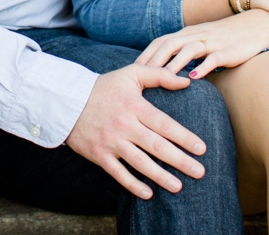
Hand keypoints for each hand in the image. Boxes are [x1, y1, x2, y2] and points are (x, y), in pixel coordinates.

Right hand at [66, 65, 207, 199]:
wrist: (67, 100)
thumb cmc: (104, 87)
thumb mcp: (131, 74)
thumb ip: (159, 75)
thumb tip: (186, 82)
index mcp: (134, 106)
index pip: (164, 124)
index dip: (184, 137)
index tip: (202, 148)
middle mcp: (124, 125)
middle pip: (156, 146)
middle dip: (179, 160)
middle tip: (199, 172)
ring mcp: (111, 141)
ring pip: (140, 162)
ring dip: (160, 176)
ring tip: (179, 187)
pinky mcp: (99, 154)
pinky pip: (118, 173)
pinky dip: (133, 185)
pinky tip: (148, 194)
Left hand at [137, 10, 268, 79]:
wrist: (257, 26)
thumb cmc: (226, 38)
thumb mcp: (202, 41)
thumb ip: (186, 52)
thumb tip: (168, 72)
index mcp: (188, 33)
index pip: (161, 41)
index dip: (146, 54)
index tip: (132, 70)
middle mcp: (196, 35)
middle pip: (169, 44)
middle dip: (154, 60)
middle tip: (141, 77)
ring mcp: (212, 42)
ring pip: (188, 50)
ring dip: (173, 64)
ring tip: (161, 78)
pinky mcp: (228, 51)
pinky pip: (213, 59)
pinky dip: (202, 68)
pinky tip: (193, 79)